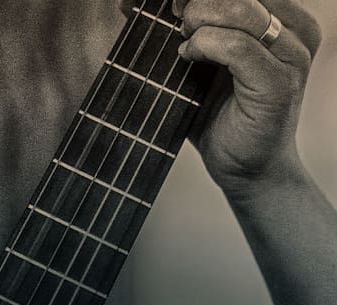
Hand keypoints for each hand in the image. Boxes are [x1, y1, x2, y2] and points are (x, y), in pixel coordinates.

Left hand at [121, 0, 320, 193]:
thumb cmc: (218, 115)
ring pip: (239, 10)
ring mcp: (291, 56)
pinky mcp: (278, 85)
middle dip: (196, 1)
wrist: (244, 168)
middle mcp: (294, 30)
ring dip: (198, 20)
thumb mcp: (195, 61)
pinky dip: (204, 46)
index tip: (166, 4)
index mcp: (283, 17)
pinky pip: (236, 47)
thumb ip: (177, 29)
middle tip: (174, 17)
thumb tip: (128, 3)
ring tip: (182, 41)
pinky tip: (187, 57)